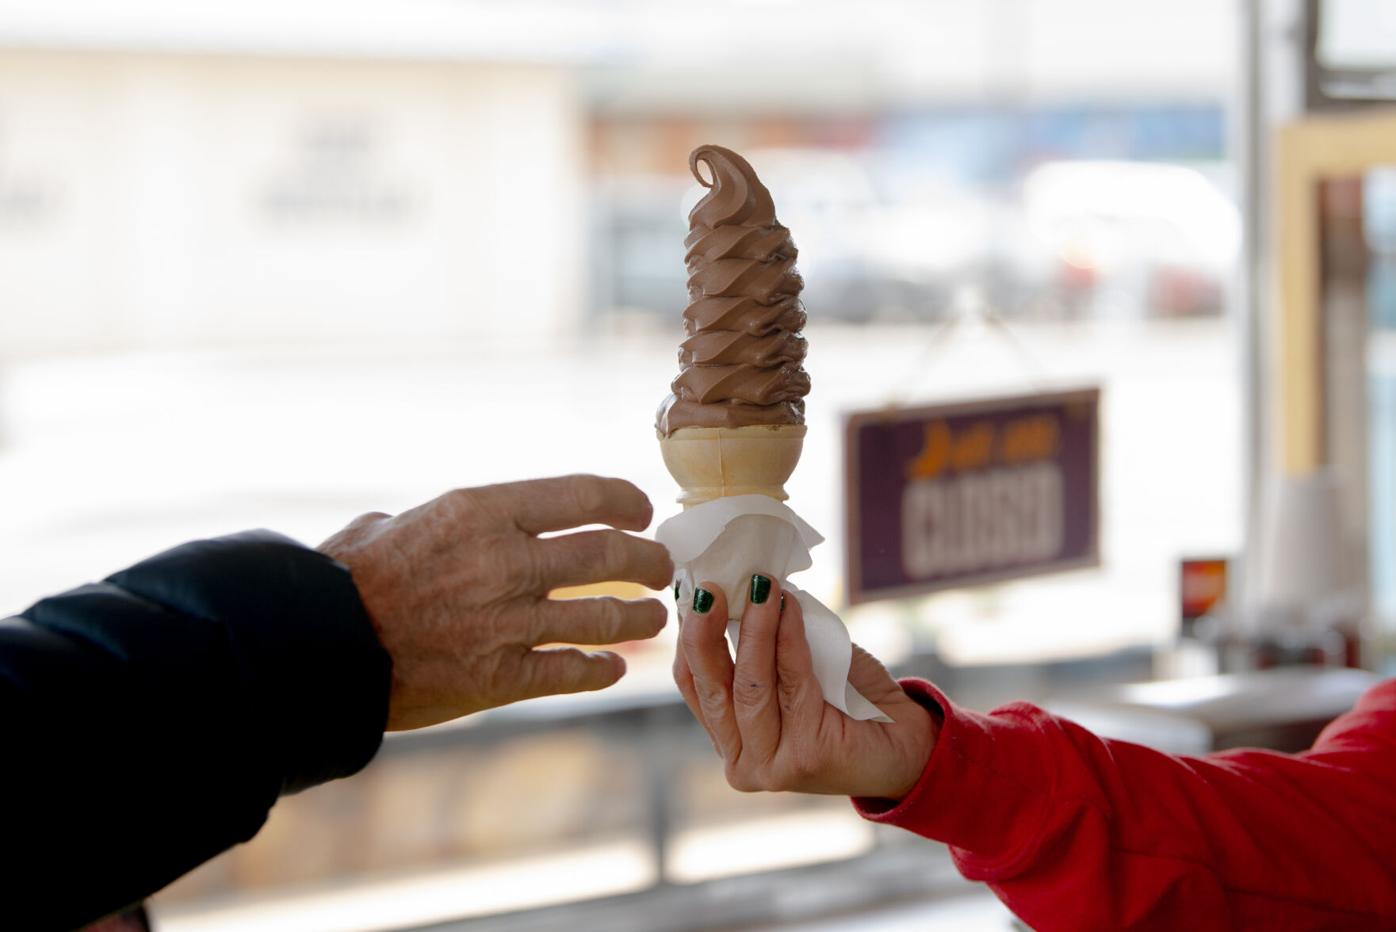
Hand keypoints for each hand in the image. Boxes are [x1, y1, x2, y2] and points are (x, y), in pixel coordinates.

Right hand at [321, 475, 674, 730]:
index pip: (582, 495)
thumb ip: (451, 521)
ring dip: (640, 617)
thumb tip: (477, 521)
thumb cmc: (345, 580)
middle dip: (647, 560)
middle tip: (659, 567)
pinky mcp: (499, 677)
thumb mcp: (396, 523)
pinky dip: (601, 669)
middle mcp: (503, 561)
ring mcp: (505, 622)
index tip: (641, 510)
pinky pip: (572, 670)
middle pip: (609, 554)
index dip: (626, 501)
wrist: (315, 648)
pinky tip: (613, 668)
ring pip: (604, 615)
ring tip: (652, 618)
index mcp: (479, 511)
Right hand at [674, 576, 936, 799]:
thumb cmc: (849, 702)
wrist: (908, 744)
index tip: (692, 591)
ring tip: (761, 586)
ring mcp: (770, 765)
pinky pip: (792, 683)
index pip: (694, 684)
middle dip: (706, 632)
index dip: (689, 637)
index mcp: (730, 740)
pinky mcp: (805, 757)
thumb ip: (764, 646)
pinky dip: (789, 640)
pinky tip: (789, 607)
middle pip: (713, 688)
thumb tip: (746, 586)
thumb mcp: (794, 669)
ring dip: (755, 629)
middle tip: (710, 586)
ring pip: (749, 687)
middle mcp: (742, 761)